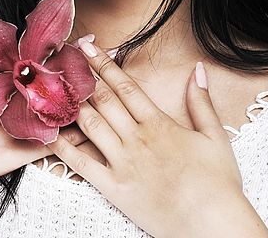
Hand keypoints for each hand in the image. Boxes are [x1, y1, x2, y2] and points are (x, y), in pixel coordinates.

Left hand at [44, 38, 267, 237]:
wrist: (212, 223)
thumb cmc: (218, 183)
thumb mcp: (216, 137)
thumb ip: (202, 102)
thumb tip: (198, 69)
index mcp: (159, 124)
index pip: (125, 87)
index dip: (104, 65)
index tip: (87, 48)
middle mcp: (137, 139)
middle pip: (103, 101)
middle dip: (82, 77)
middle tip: (63, 58)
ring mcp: (123, 163)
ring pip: (90, 126)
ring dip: (71, 104)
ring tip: (54, 87)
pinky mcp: (114, 188)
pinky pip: (82, 164)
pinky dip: (63, 147)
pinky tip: (49, 133)